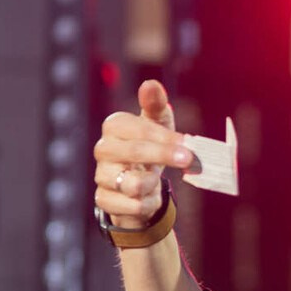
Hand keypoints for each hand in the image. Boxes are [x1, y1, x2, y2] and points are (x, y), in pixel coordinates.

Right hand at [93, 80, 192, 226]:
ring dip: (153, 185)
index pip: (138, 129)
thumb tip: (150, 85)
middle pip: (134, 152)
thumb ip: (156, 105)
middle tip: (189, 159)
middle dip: (164, 155)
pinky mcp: (105, 201)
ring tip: (155, 182)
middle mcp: (103, 149)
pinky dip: (147, 204)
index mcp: (114, 126)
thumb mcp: (157, 125)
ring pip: (133, 184)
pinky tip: (147, 198)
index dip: (163, 136)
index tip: (186, 142)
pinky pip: (133, 206)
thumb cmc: (150, 149)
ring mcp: (102, 176)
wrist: (138, 187)